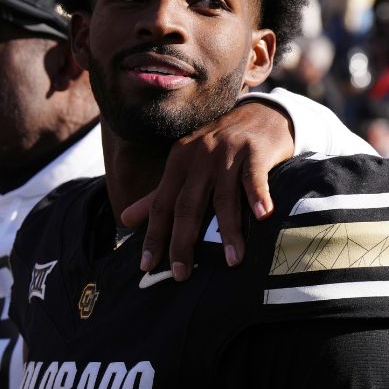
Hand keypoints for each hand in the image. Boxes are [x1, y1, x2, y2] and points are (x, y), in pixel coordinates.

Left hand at [121, 100, 294, 280]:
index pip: (162, 204)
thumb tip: (125, 219)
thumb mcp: (186, 166)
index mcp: (178, 162)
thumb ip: (158, 194)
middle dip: (182, 241)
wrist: (260, 114)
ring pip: (224, 198)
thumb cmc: (220, 148)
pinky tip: (264, 217)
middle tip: (181, 274)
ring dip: (228, 231)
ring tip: (233, 261)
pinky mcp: (255, 151)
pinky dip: (259, 196)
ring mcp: (228, 153)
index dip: (154, 235)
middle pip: (187, 205)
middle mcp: (199, 156)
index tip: (147, 266)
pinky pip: (254, 178)